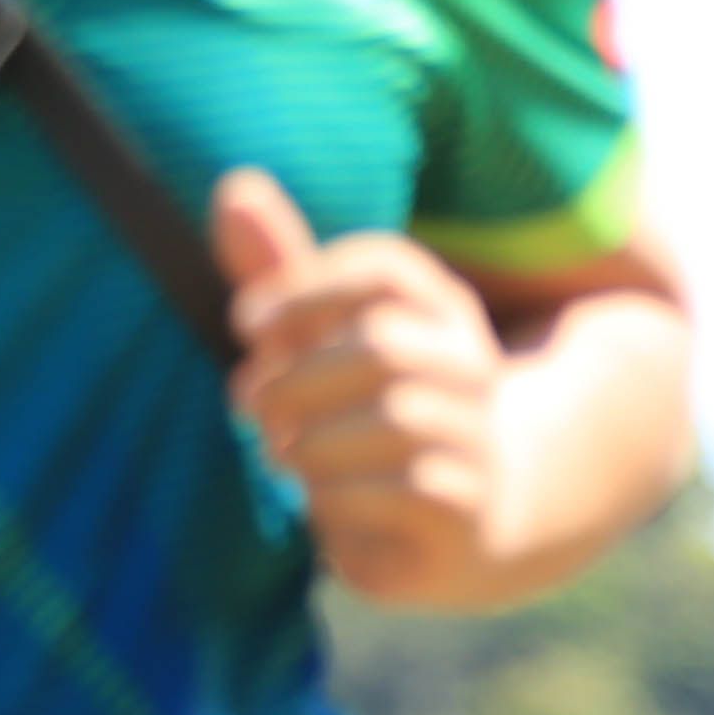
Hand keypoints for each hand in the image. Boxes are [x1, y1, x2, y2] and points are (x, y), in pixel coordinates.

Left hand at [215, 171, 521, 599]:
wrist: (457, 526)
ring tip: (284, 456)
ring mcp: (480, 440)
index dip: (307, 287)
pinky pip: (398, 490)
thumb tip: (233, 188)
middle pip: (383, 345)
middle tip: (250, 405)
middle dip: (297, 377)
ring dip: (312, 442)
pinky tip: (321, 502)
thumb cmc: (363, 417)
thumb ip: (280, 271)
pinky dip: (337, 497)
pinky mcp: (470, 511)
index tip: (247, 321)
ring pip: (393, 418)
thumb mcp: (321, 342)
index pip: (388, 270)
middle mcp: (475, 370)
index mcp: (443, 313)